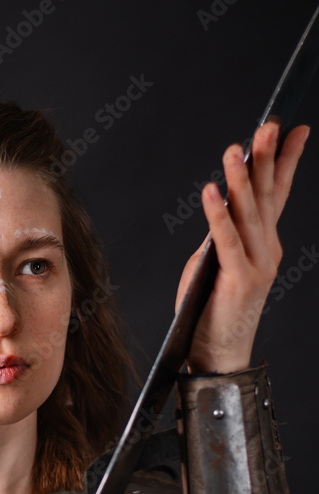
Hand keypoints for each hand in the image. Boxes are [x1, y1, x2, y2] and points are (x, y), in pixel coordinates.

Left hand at [174, 122, 308, 373]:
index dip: (284, 162)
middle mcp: (266, 251)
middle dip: (267, 159)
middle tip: (267, 126)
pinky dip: (219, 215)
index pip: (276, 196)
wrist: (219, 356)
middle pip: (266, 198)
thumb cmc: (211, 313)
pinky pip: (227, 242)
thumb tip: (217, 210)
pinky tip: (212, 191)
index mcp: (264, 246)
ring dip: (241, 180)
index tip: (293, 129)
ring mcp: (256, 266)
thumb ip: (218, 238)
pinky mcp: (239, 281)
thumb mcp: (215, 266)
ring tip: (236, 150)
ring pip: (249, 215)